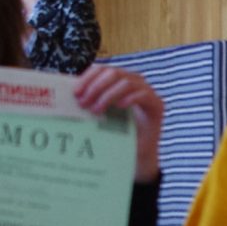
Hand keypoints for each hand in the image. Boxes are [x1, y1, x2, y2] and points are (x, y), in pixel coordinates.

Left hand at [71, 64, 165, 180]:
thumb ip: (90, 103)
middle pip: (113, 72)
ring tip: (97, 110)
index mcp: (118, 81)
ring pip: (126, 82)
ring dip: (108, 95)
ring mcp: (146, 92)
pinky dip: (130, 98)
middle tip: (83, 103)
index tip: (75, 93)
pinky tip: (120, 107)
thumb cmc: (117, 135)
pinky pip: (143, 94)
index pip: (102, 69)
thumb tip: (70, 96)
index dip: (88, 78)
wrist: (137, 156)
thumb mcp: (100, 116)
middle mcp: (133, 82)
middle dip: (95, 87)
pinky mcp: (157, 104)